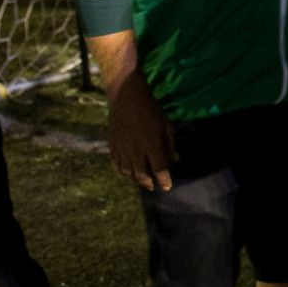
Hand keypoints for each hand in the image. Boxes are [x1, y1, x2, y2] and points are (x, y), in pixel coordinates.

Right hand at [106, 74, 176, 190]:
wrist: (127, 99)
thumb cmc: (151, 111)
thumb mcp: (166, 125)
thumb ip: (170, 145)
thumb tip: (175, 160)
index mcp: (152, 145)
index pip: (160, 169)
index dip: (164, 180)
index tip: (167, 187)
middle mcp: (136, 150)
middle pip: (142, 175)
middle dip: (148, 183)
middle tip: (153, 187)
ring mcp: (123, 149)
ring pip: (128, 172)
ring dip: (136, 179)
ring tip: (143, 180)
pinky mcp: (113, 147)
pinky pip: (117, 165)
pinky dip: (123, 172)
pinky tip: (129, 172)